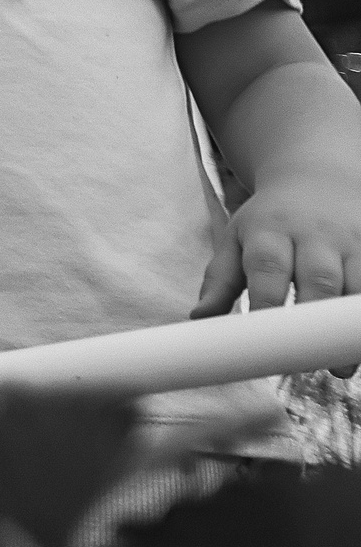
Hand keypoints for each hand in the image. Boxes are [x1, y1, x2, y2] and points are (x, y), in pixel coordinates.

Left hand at [194, 164, 360, 377]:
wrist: (315, 178)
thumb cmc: (268, 220)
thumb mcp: (236, 238)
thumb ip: (220, 279)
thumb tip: (199, 319)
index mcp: (270, 231)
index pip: (268, 268)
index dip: (267, 305)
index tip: (264, 344)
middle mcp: (314, 235)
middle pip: (319, 279)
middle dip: (314, 322)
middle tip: (307, 366)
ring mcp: (350, 241)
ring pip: (356, 285)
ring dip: (347, 328)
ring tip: (341, 368)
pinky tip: (357, 342)